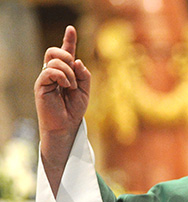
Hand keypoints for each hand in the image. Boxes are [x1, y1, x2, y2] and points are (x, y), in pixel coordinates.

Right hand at [34, 25, 90, 194]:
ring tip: (72, 86)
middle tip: (74, 68)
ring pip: (54, 60)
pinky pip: (50, 71)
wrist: (67, 126)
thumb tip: (77, 60)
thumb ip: (84, 74)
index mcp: (65, 73)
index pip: (65, 53)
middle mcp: (53, 73)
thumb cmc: (75, 109)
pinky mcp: (41, 85)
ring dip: (69, 71)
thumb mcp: (86, 90)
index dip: (69, 40)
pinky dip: (63, 76)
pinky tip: (66, 86)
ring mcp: (45, 78)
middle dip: (66, 53)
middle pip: (54, 51)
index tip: (71, 28)